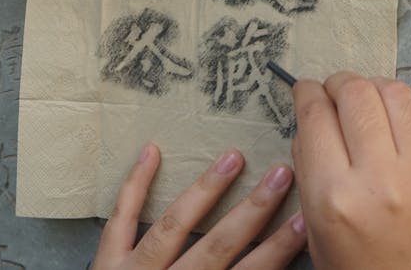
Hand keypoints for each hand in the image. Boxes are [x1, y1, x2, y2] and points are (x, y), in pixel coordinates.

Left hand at [92, 144, 306, 268]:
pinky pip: (119, 220)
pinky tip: (152, 152)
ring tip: (232, 158)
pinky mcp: (106, 265)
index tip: (305, 222)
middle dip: (252, 211)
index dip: (278, 250)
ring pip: (172, 227)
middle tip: (280, 175)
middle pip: (217, 247)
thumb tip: (265, 268)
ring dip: (205, 191)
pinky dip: (134, 185)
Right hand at [291, 73, 410, 269]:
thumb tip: (312, 123)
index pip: (314, 116)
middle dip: (339, 83)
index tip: (307, 91)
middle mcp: (379, 179)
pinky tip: (402, 121)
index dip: (307, 93)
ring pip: (396, 93)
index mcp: (335, 196)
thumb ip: (310, 171)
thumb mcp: (316, 230)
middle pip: (355, 93)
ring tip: (369, 102)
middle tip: (335, 91)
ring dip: (376, 88)